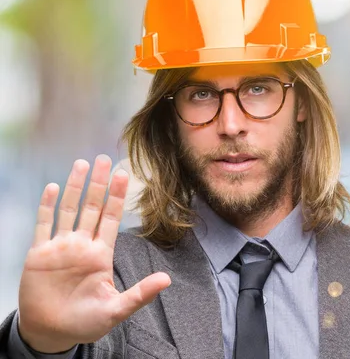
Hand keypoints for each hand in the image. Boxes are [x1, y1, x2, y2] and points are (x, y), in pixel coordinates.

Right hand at [17, 155, 170, 352]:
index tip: (124, 175)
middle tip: (105, 159)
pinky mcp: (39, 254)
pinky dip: (46, 206)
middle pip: (92, 207)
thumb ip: (140, 294)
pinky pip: (43, 225)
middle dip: (99, 184)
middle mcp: (82, 245)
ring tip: (83, 164)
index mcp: (101, 254)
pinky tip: (51, 187)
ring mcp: (60, 247)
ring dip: (75, 187)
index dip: (117, 197)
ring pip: (68, 209)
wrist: (52, 333)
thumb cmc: (86, 323)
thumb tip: (167, 280)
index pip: (111, 218)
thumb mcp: (116, 310)